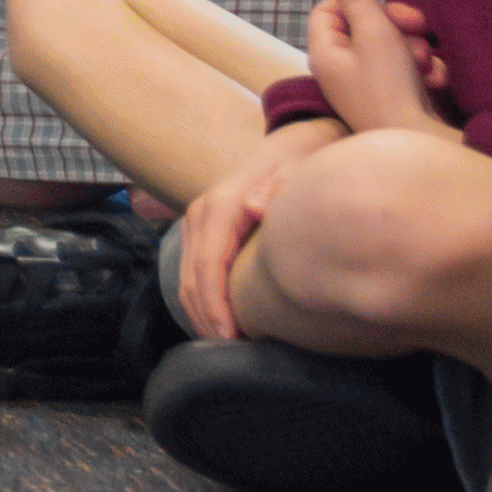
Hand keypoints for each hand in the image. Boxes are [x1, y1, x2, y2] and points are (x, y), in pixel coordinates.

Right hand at [159, 120, 336, 342]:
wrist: (297, 138)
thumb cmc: (304, 158)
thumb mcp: (300, 166)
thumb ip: (280, 187)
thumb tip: (257, 208)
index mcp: (222, 203)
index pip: (207, 264)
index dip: (216, 304)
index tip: (232, 336)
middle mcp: (203, 212)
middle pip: (191, 277)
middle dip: (207, 318)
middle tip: (231, 352)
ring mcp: (200, 220)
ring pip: (186, 278)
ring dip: (201, 313)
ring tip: (227, 345)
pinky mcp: (205, 229)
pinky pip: (194, 271)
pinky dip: (202, 299)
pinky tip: (222, 322)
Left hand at [301, 0, 449, 138]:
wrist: (417, 144)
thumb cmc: (390, 88)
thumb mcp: (373, 31)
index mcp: (325, 54)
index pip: (327, 8)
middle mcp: (339, 71)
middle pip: (363, 26)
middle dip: (395, 22)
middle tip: (417, 23)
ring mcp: (365, 87)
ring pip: (390, 47)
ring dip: (413, 47)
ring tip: (425, 63)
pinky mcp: (390, 99)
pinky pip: (405, 71)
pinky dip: (422, 70)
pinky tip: (435, 80)